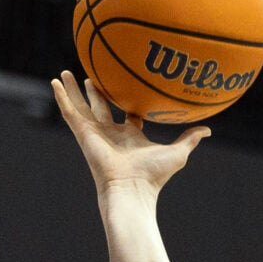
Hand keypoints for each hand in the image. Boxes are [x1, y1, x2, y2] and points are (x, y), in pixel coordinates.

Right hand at [52, 72, 208, 197]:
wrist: (132, 188)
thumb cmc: (154, 175)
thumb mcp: (178, 152)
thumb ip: (190, 139)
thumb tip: (208, 130)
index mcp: (130, 136)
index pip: (127, 115)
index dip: (127, 101)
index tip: (127, 86)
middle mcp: (111, 134)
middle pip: (101, 107)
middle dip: (95, 92)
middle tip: (90, 76)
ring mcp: (96, 134)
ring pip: (82, 107)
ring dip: (73, 90)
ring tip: (64, 73)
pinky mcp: (83, 134)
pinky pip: (70, 112)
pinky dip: (62, 98)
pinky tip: (54, 83)